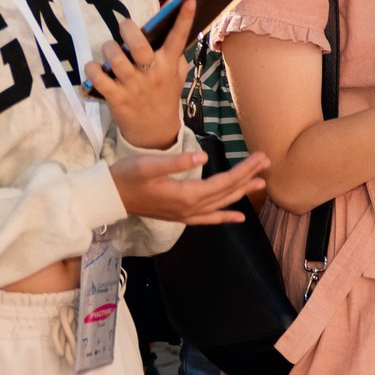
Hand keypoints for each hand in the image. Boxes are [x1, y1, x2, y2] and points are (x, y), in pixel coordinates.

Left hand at [88, 0, 194, 150]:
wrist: (155, 130)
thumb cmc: (164, 96)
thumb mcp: (176, 76)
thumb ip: (173, 56)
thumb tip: (167, 30)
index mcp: (169, 65)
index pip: (178, 39)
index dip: (184, 19)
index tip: (189, 0)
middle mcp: (152, 73)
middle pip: (138, 46)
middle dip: (128, 30)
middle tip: (124, 26)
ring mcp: (133, 86)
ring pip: (115, 58)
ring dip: (109, 48)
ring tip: (110, 48)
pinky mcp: (116, 98)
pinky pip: (99, 78)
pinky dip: (93, 69)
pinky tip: (95, 68)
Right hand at [112, 148, 271, 226]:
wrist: (108, 197)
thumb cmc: (126, 176)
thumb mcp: (149, 165)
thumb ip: (177, 162)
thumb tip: (203, 156)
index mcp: (187, 195)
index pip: (225, 181)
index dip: (244, 169)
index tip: (260, 156)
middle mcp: (190, 208)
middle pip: (227, 192)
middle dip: (248, 177)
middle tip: (267, 163)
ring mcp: (185, 215)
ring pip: (221, 204)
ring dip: (242, 193)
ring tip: (261, 183)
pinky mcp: (180, 216)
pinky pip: (208, 219)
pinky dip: (224, 218)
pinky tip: (238, 218)